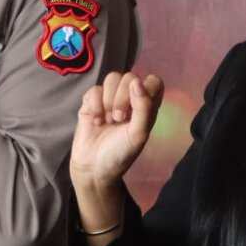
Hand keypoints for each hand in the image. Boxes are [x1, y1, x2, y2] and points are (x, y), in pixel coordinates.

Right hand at [72, 71, 163, 193]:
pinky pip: (94, 89)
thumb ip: (143, 107)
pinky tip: (96, 121)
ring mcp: (110, 99)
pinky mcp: (92, 102)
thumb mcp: (138, 134)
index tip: (136, 108)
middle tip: (118, 119)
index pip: (153, 81)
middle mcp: (130, 99)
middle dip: (122, 98)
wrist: (94, 168)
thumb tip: (136, 82)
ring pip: (112, 78)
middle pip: (129, 77)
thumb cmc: (120, 154)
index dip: (146, 89)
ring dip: (108, 100)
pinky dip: (95, 105)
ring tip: (107, 120)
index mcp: (146, 106)